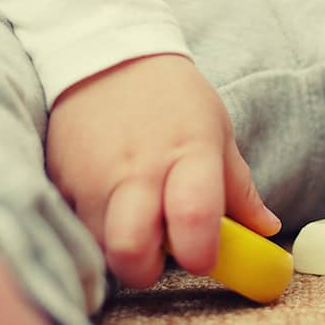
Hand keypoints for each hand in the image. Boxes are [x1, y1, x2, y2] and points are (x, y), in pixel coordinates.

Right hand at [45, 54, 280, 288]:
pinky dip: (91, 225)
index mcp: (188, 154)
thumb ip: (238, 187)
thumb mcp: (215, 130)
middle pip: (132, 251)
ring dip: (117, 246)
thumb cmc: (171, 98)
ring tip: (131, 218)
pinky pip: (74, 225)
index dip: (200, 254)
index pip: (194, 218)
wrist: (105, 55)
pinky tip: (105, 200)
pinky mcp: (58, 179)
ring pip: (99, 246)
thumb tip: (266, 229)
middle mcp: (137, 169)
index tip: (202, 258)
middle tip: (156, 254)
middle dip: (145, 269)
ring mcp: (91, 176)